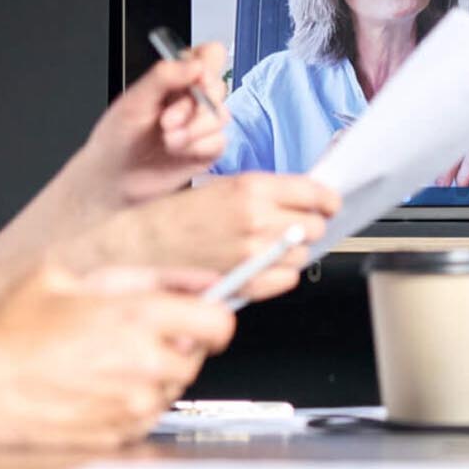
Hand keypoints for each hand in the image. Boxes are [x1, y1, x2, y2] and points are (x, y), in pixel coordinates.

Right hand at [0, 263, 235, 448]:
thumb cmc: (12, 331)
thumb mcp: (69, 277)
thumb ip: (144, 275)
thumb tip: (195, 280)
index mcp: (137, 317)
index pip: (218, 324)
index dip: (213, 319)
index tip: (201, 319)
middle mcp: (143, 363)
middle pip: (196, 358)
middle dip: (175, 346)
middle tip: (135, 337)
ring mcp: (132, 404)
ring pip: (172, 388)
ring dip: (153, 374)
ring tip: (106, 361)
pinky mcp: (118, 434)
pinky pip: (147, 416)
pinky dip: (133, 402)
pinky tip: (96, 387)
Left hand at [74, 42, 233, 204]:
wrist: (113, 181)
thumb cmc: (116, 139)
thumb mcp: (133, 102)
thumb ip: (163, 77)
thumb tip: (195, 64)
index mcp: (176, 78)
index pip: (209, 55)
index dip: (207, 64)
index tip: (194, 80)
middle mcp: (192, 99)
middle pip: (218, 86)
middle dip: (193, 106)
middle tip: (167, 121)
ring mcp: (202, 124)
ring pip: (221, 115)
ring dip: (193, 129)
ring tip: (167, 140)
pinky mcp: (207, 149)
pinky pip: (219, 141)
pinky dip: (198, 147)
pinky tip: (177, 152)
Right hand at [75, 173, 337, 302]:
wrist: (142, 246)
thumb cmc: (176, 216)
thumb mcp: (223, 186)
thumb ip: (267, 193)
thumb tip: (307, 200)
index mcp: (252, 188)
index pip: (316, 194)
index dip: (326, 200)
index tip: (327, 203)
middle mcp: (257, 220)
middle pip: (315, 225)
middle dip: (308, 224)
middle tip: (291, 223)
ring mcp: (253, 254)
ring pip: (303, 254)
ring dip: (293, 250)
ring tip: (268, 245)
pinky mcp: (246, 282)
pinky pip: (286, 279)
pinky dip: (280, 274)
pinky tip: (261, 264)